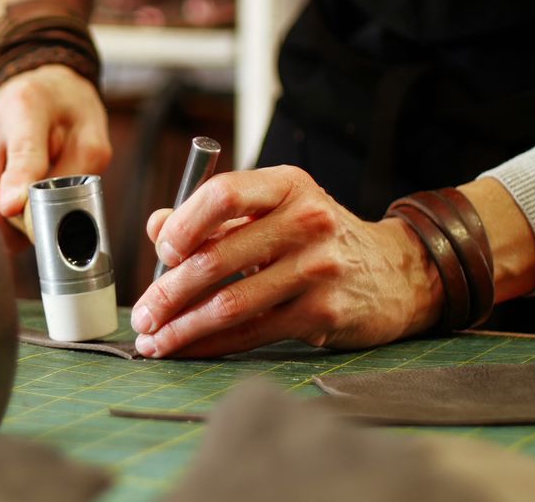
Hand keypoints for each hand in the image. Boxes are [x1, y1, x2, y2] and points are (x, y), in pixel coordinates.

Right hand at [0, 64, 110, 248]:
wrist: (38, 88)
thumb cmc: (68, 117)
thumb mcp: (92, 143)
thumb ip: (74, 180)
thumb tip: (42, 221)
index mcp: (27, 107)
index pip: (21, 152)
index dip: (16, 183)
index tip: (12, 207)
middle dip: (10, 225)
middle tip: (33, 222)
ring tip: (19, 190)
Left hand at [130, 165, 443, 357]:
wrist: (392, 272)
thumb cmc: (314, 237)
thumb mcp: (272, 210)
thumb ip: (213, 216)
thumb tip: (156, 226)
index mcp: (286, 186)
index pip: (223, 194)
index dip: (183, 224)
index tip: (161, 251)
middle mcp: (305, 222)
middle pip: (217, 257)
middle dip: (168, 292)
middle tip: (142, 314)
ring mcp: (318, 269)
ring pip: (231, 303)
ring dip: (183, 326)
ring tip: (155, 339)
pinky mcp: (323, 312)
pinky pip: (252, 333)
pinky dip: (211, 344)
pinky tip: (187, 348)